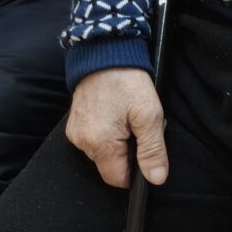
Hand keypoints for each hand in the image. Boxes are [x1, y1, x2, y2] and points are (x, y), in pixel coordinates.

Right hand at [66, 68, 168, 188]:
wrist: (105, 52)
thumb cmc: (127, 80)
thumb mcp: (149, 114)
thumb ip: (152, 150)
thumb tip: (156, 178)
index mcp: (100, 144)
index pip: (118, 179)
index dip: (135, 170)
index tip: (145, 150)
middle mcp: (82, 142)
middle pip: (110, 166)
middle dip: (127, 153)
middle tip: (138, 127)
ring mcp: (76, 132)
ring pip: (102, 153)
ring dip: (117, 142)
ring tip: (127, 117)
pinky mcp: (75, 123)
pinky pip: (94, 139)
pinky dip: (107, 132)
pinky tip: (116, 114)